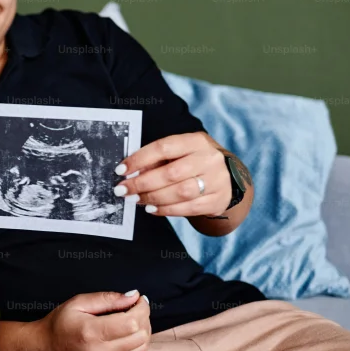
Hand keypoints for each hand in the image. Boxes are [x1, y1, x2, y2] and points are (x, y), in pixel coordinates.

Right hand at [33, 291, 150, 350]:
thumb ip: (106, 299)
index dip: (141, 308)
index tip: (138, 299)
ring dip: (144, 330)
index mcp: (91, 331)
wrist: (44, 349)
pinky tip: (131, 331)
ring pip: (141, 347)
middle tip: (136, 306)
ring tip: (134, 317)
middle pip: (140, 335)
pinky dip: (139, 342)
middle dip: (145, 317)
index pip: (131, 322)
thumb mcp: (78, 302)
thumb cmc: (59, 323)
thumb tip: (133, 296)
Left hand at [114, 132, 231, 217]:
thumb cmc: (195, 161)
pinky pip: (188, 208)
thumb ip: (158, 159)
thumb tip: (130, 173)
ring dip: (153, 198)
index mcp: (197, 141)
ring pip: (180, 193)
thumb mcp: (181, 152)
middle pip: (171, 173)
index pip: (164, 148)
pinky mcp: (217, 200)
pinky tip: (152, 208)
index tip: (121, 170)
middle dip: (142, 183)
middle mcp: (209, 159)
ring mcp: (217, 181)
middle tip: (124, 190)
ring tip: (137, 200)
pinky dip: (166, 210)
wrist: (228, 176)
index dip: (139, 159)